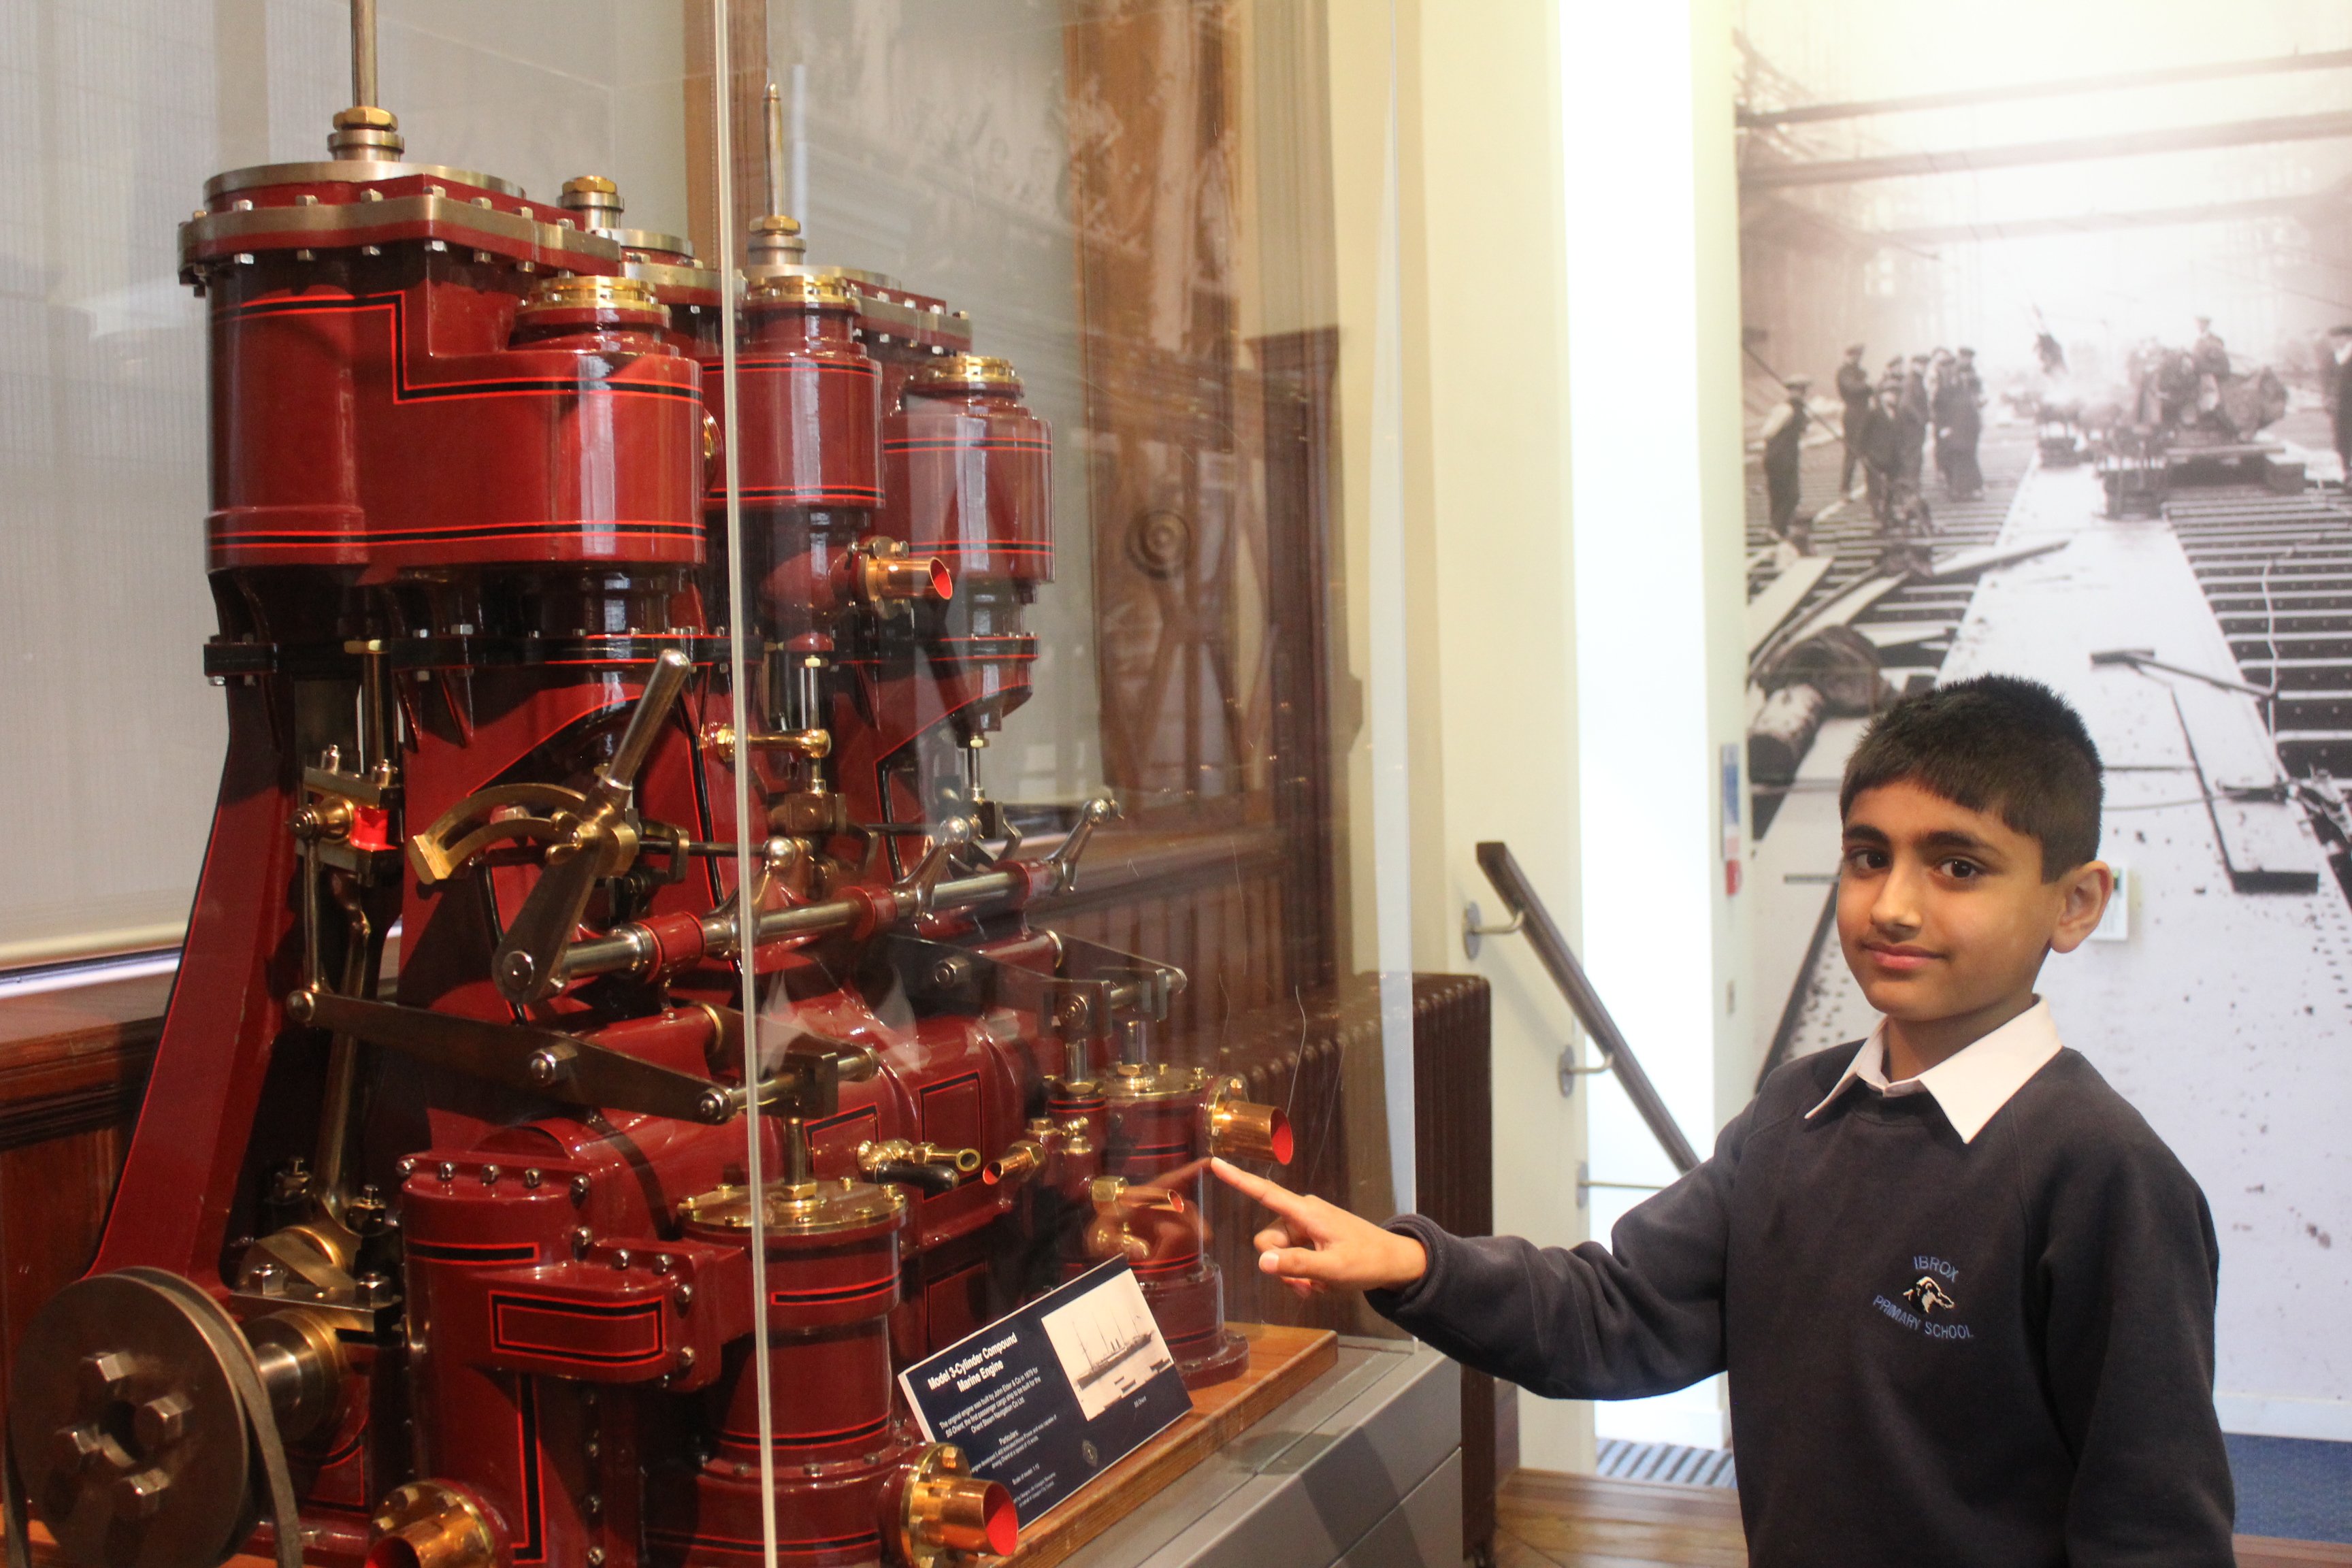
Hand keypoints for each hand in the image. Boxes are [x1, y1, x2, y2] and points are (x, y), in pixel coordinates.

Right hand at [1209, 1158, 1426, 1296]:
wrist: (1395, 1262)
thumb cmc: (1368, 1261)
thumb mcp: (1333, 1270)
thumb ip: (1297, 1266)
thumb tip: (1263, 1262)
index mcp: (1306, 1212)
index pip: (1265, 1192)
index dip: (1238, 1179)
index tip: (1215, 1163)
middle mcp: (1302, 1214)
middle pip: (1268, 1242)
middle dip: (1281, 1267)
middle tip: (1307, 1286)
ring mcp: (1307, 1227)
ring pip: (1279, 1255)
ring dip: (1294, 1276)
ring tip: (1319, 1286)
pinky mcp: (1312, 1239)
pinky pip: (1292, 1258)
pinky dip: (1302, 1275)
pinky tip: (1321, 1283)